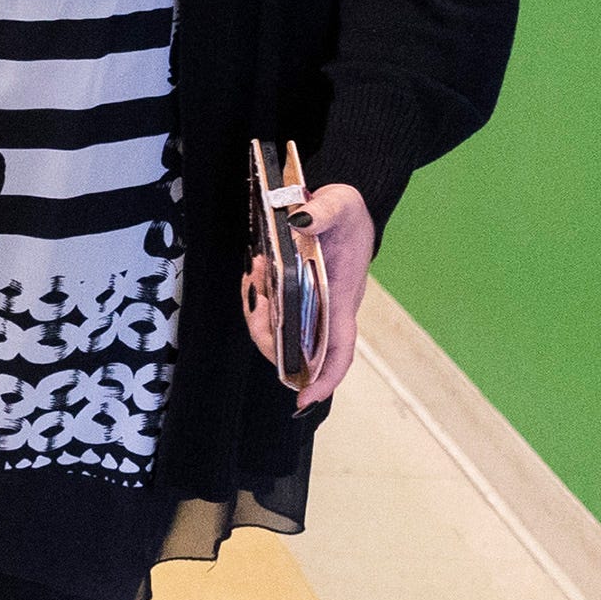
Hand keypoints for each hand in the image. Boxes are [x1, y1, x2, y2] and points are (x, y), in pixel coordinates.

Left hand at [240, 180, 378, 409]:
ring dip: (260, 313)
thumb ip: (324, 210)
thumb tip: (300, 221)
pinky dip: (257, 295)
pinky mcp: (292, 292)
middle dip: (272, 340)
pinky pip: (270, 308)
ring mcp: (308, 302)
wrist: (337, 205)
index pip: (339, 348)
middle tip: (257, 310)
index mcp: (343, 297)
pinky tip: (255, 271)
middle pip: (299, 347)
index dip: (325, 377)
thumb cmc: (346, 211)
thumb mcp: (341, 201)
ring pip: (278, 328)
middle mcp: (326, 307)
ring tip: (255, 275)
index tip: (305, 397)